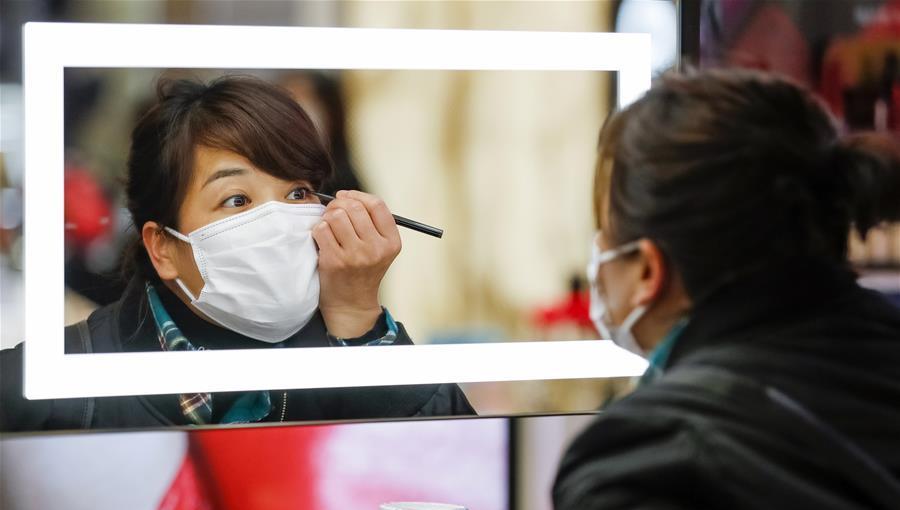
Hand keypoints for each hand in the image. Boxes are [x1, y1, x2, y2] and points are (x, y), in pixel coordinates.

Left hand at [312, 190, 401, 337]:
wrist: (351, 303)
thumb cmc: (362, 270)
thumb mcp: (379, 248)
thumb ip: (371, 222)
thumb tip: (345, 195)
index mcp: (391, 242)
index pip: (377, 205)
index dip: (358, 195)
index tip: (347, 196)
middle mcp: (376, 248)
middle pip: (355, 207)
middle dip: (339, 204)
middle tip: (334, 212)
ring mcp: (355, 255)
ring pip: (336, 216)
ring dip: (328, 217)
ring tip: (329, 227)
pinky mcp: (335, 261)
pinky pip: (322, 229)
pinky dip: (319, 230)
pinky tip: (323, 239)